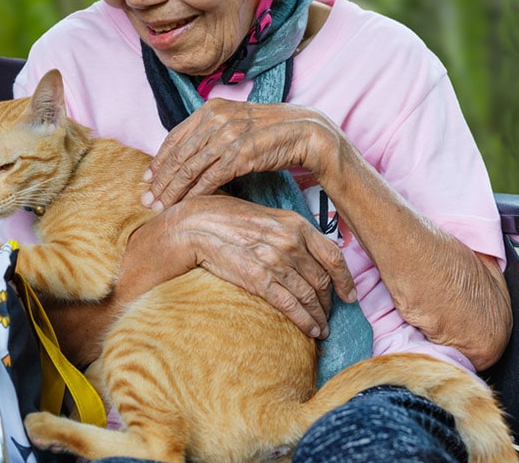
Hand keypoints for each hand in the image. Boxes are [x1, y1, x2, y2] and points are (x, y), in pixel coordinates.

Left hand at [142, 99, 338, 209]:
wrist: (304, 131)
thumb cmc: (269, 132)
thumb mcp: (234, 124)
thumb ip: (210, 134)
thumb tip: (186, 155)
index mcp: (210, 109)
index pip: (174, 137)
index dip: (158, 160)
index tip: (147, 179)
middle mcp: (216, 119)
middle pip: (178, 155)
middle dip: (160, 181)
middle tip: (146, 200)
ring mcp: (227, 136)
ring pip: (189, 169)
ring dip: (172, 192)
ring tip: (160, 208)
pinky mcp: (240, 155)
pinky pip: (210, 179)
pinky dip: (195, 195)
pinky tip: (186, 206)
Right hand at [147, 195, 355, 338]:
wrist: (196, 225)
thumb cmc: (227, 219)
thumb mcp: (266, 217)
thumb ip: (288, 233)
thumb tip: (304, 253)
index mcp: (296, 224)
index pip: (333, 256)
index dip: (345, 280)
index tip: (350, 295)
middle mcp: (291, 243)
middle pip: (322, 280)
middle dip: (329, 303)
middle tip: (330, 316)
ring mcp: (276, 262)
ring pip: (309, 296)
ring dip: (319, 317)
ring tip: (321, 329)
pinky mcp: (259, 280)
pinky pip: (291, 306)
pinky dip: (305, 321)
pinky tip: (310, 330)